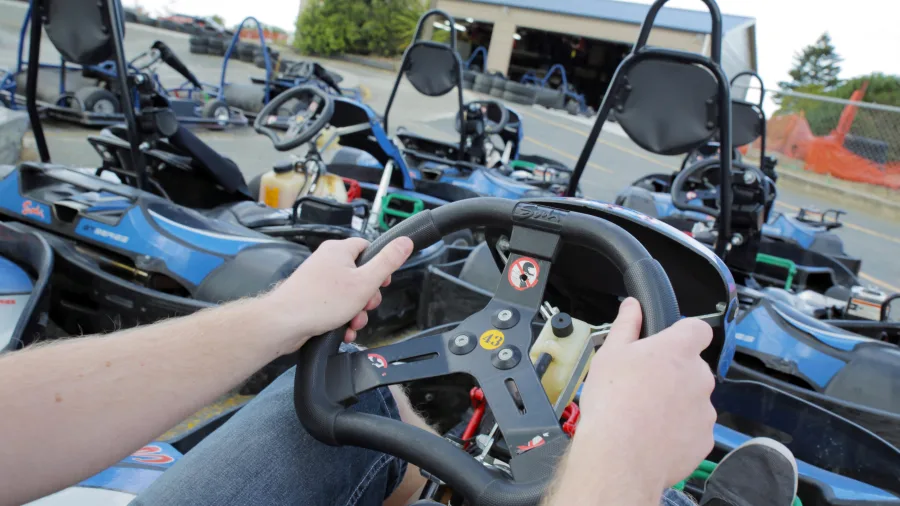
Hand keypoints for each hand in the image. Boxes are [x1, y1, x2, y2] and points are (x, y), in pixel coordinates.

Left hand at [265, 237, 413, 350]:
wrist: (284, 323)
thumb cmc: (321, 301)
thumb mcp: (365, 282)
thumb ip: (387, 262)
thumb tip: (405, 241)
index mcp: (339, 250)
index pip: (368, 248)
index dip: (379, 266)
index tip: (382, 282)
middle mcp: (327, 261)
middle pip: (360, 274)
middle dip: (367, 296)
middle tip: (366, 306)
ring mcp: (318, 280)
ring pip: (348, 294)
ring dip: (356, 312)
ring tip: (352, 323)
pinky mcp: (312, 297)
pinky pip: (335, 305)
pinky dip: (342, 318)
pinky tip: (343, 331)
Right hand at [575, 298, 715, 489]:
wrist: (620, 456)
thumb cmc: (613, 401)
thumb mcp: (610, 354)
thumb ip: (626, 325)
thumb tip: (632, 305)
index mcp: (678, 350)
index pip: (698, 329)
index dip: (684, 333)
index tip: (667, 344)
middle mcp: (699, 376)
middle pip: (693, 367)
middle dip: (674, 374)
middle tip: (643, 385)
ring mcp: (706, 410)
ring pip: (694, 399)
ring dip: (677, 403)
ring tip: (645, 415)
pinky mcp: (705, 439)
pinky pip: (694, 429)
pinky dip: (679, 431)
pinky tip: (653, 436)